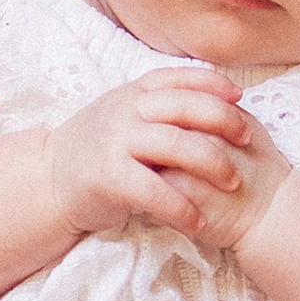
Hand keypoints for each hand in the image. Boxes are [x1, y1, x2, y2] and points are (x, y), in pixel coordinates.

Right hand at [45, 69, 289, 248]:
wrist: (50, 180)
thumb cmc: (99, 147)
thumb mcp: (125, 113)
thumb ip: (160, 104)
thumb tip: (215, 98)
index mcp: (134, 92)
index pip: (181, 78)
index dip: (214, 85)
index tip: (241, 97)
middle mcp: (126, 110)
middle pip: (186, 107)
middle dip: (224, 122)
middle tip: (248, 140)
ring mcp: (117, 141)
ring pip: (176, 145)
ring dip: (212, 163)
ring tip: (235, 183)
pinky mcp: (109, 177)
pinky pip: (154, 191)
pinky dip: (181, 207)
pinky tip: (199, 222)